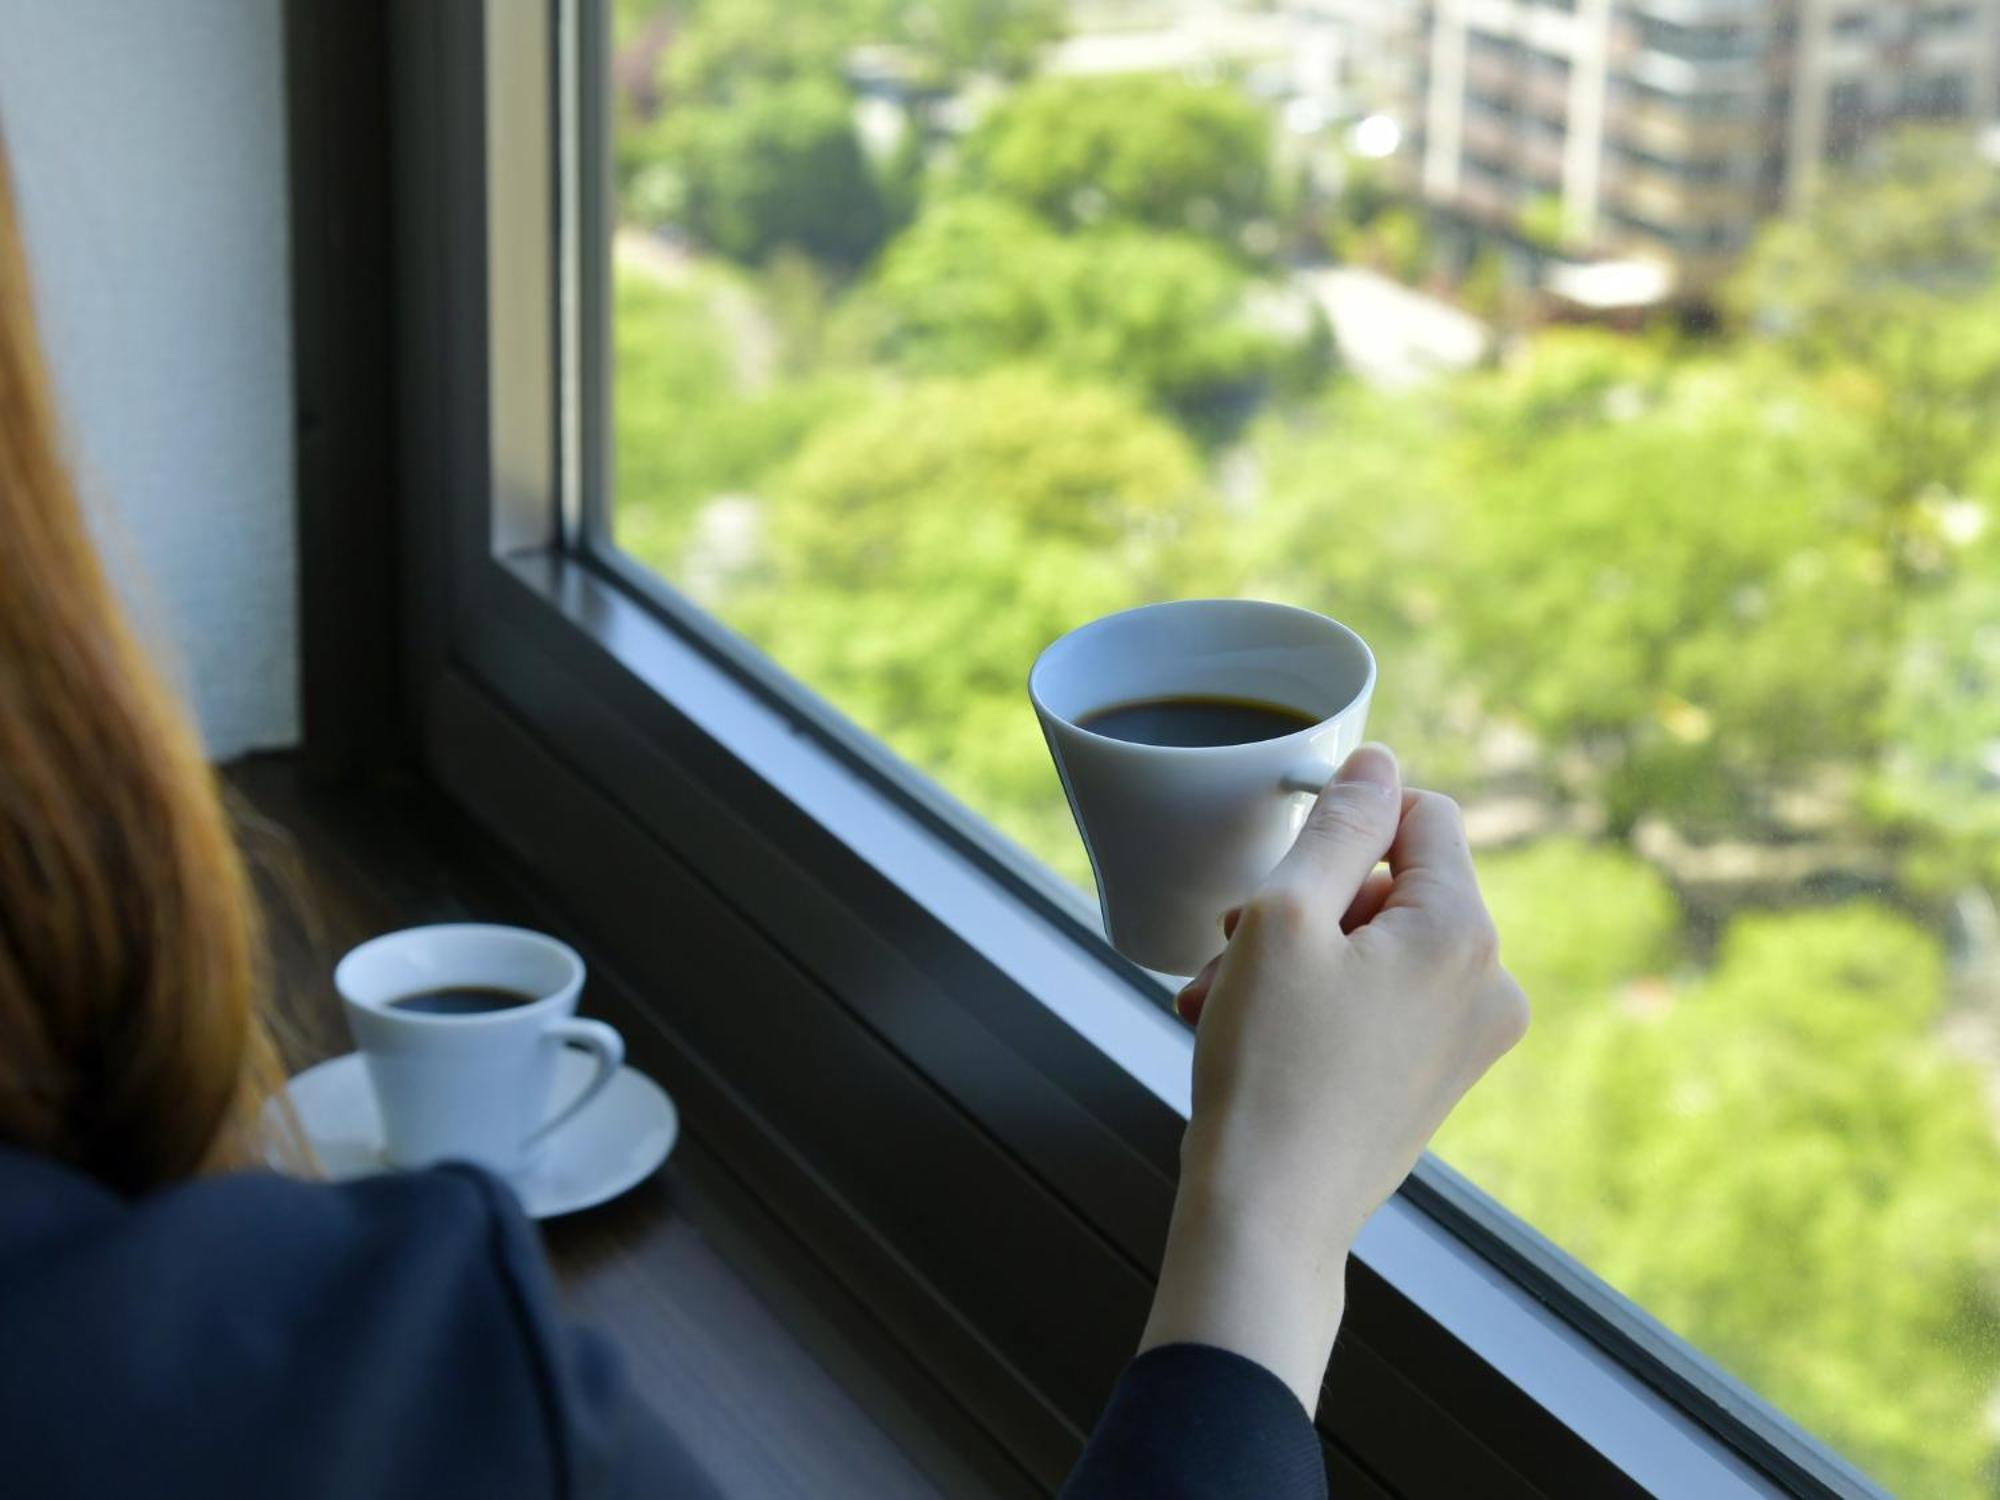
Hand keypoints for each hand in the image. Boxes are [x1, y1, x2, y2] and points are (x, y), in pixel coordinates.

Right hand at [1137, 743, 1528, 1412]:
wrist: (1267, 1218)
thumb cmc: (1267, 1067)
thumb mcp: (1284, 918)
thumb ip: (1338, 827)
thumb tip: (1378, 762)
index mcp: (1463, 932)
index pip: (1421, 813)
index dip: (1343, 823)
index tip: (1280, 869)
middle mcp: (1490, 984)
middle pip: (1392, 884)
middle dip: (1302, 903)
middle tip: (1228, 946)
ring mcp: (1469, 1040)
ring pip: (1374, 946)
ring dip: (1292, 957)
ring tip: (1219, 999)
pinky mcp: (1437, 1079)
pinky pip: (1379, 1003)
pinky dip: (1314, 1003)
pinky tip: (1246, 1032)